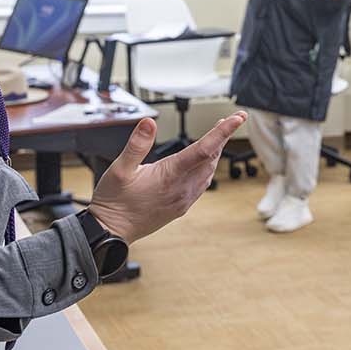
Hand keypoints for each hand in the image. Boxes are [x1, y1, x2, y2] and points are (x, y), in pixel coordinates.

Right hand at [87, 112, 246, 243]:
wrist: (113, 232)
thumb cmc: (114, 201)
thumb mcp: (119, 169)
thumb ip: (136, 144)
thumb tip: (149, 123)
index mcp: (170, 176)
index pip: (205, 149)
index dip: (223, 131)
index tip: (238, 117)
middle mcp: (182, 188)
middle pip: (211, 158)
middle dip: (221, 137)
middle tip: (228, 121)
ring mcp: (183, 199)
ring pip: (209, 172)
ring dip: (215, 153)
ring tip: (217, 138)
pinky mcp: (181, 207)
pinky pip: (201, 185)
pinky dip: (208, 169)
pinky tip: (205, 164)